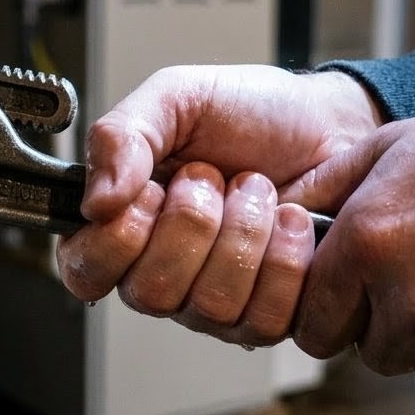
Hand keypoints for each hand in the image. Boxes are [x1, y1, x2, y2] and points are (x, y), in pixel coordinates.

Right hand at [57, 66, 381, 345]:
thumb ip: (119, 137)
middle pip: (149, 293)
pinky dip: (285, 258)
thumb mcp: (174, 97)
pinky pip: (266, 317)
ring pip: (210, 306)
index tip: (152, 190)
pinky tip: (291, 221)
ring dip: (243, 232)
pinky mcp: (269, 315)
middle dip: (192, 223)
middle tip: (213, 177)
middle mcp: (160, 273)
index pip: (83, 271)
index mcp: (121, 225)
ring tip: (257, 189)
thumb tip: (95, 203)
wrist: (332, 123)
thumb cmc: (251, 111)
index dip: (117, 237)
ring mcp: (213, 303)